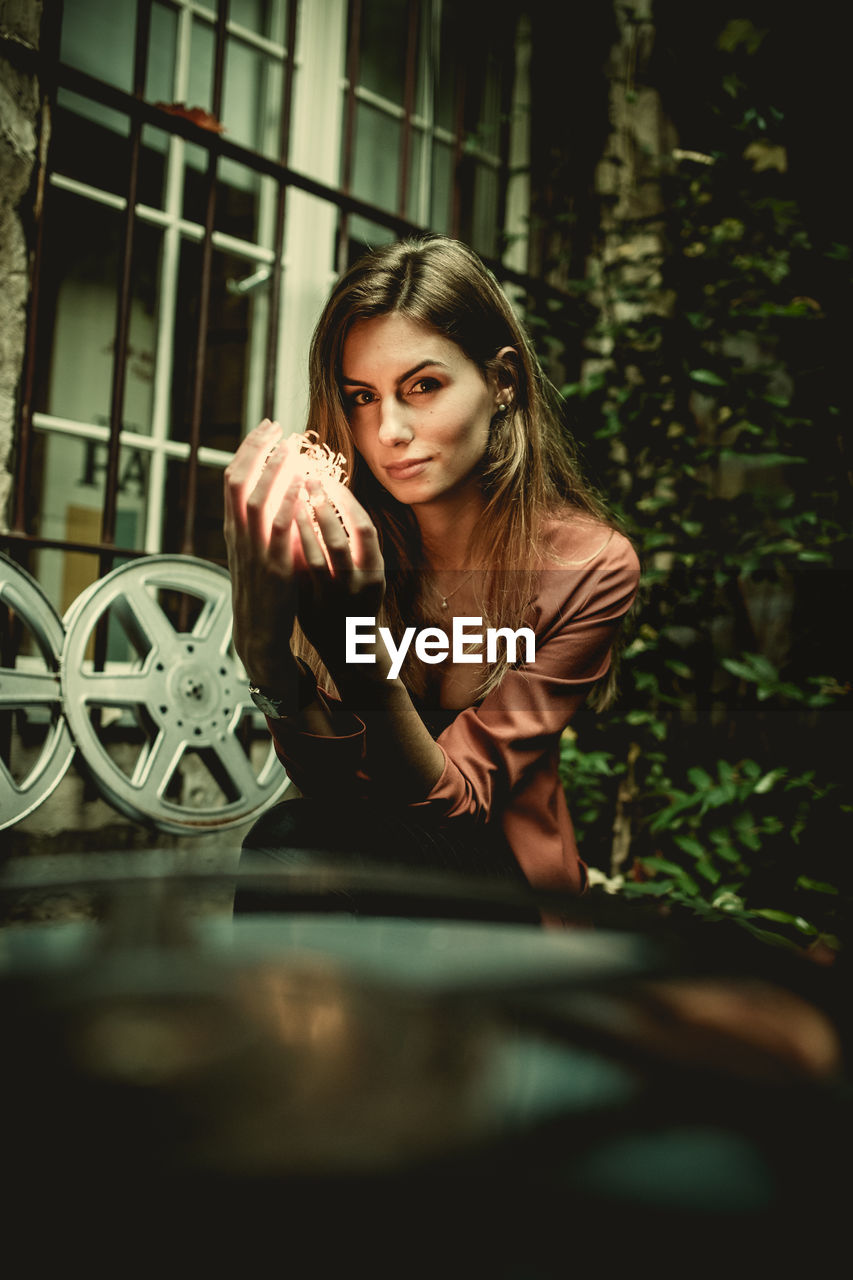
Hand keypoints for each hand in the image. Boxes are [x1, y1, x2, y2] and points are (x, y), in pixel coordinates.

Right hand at [223, 420, 304, 686]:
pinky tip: (301, 488)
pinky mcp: (274, 568)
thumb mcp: (256, 552)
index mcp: (235, 530)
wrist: (258, 634)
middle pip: (239, 480)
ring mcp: (254, 551)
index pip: (234, 478)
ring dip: (272, 471)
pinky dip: (287, 506)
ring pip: (256, 500)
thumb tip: (276, 490)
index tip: (266, 427)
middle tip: (276, 426)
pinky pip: (278, 531)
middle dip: (257, 449)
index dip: (249, 449)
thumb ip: (261, 524)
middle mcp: (239, 536)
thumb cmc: (263, 592)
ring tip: (289, 447)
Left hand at [290, 476, 385, 676]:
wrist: (350, 646)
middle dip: (325, 506)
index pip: (364, 527)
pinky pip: (300, 573)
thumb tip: (336, 498)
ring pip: (318, 555)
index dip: (347, 501)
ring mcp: (335, 594)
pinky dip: (291, 549)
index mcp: (374, 568)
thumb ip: (353, 541)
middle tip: (308, 479)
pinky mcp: (314, 604)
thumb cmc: (355, 598)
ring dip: (304, 525)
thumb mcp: (364, 569)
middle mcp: (358, 582)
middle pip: (342, 537)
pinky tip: (281, 530)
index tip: (330, 479)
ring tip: (291, 499)